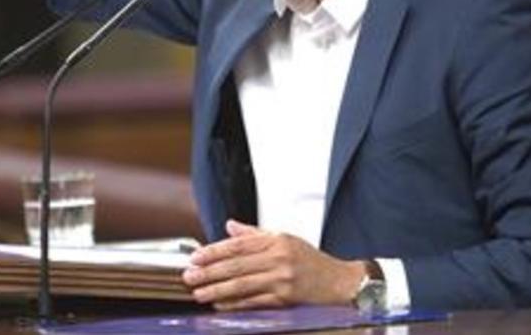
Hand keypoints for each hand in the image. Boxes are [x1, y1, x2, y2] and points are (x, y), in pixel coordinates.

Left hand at [181, 219, 365, 310]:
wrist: (340, 282)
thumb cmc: (311, 261)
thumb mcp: (285, 239)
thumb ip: (254, 234)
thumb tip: (229, 226)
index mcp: (276, 241)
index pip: (238, 244)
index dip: (214, 251)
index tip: (196, 257)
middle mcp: (279, 258)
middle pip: (237, 265)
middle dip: (210, 271)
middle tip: (189, 276)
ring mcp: (282, 279)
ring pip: (242, 285)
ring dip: (217, 289)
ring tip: (199, 293)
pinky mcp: (286, 299)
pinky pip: (254, 301)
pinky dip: (235, 304)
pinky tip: (220, 304)